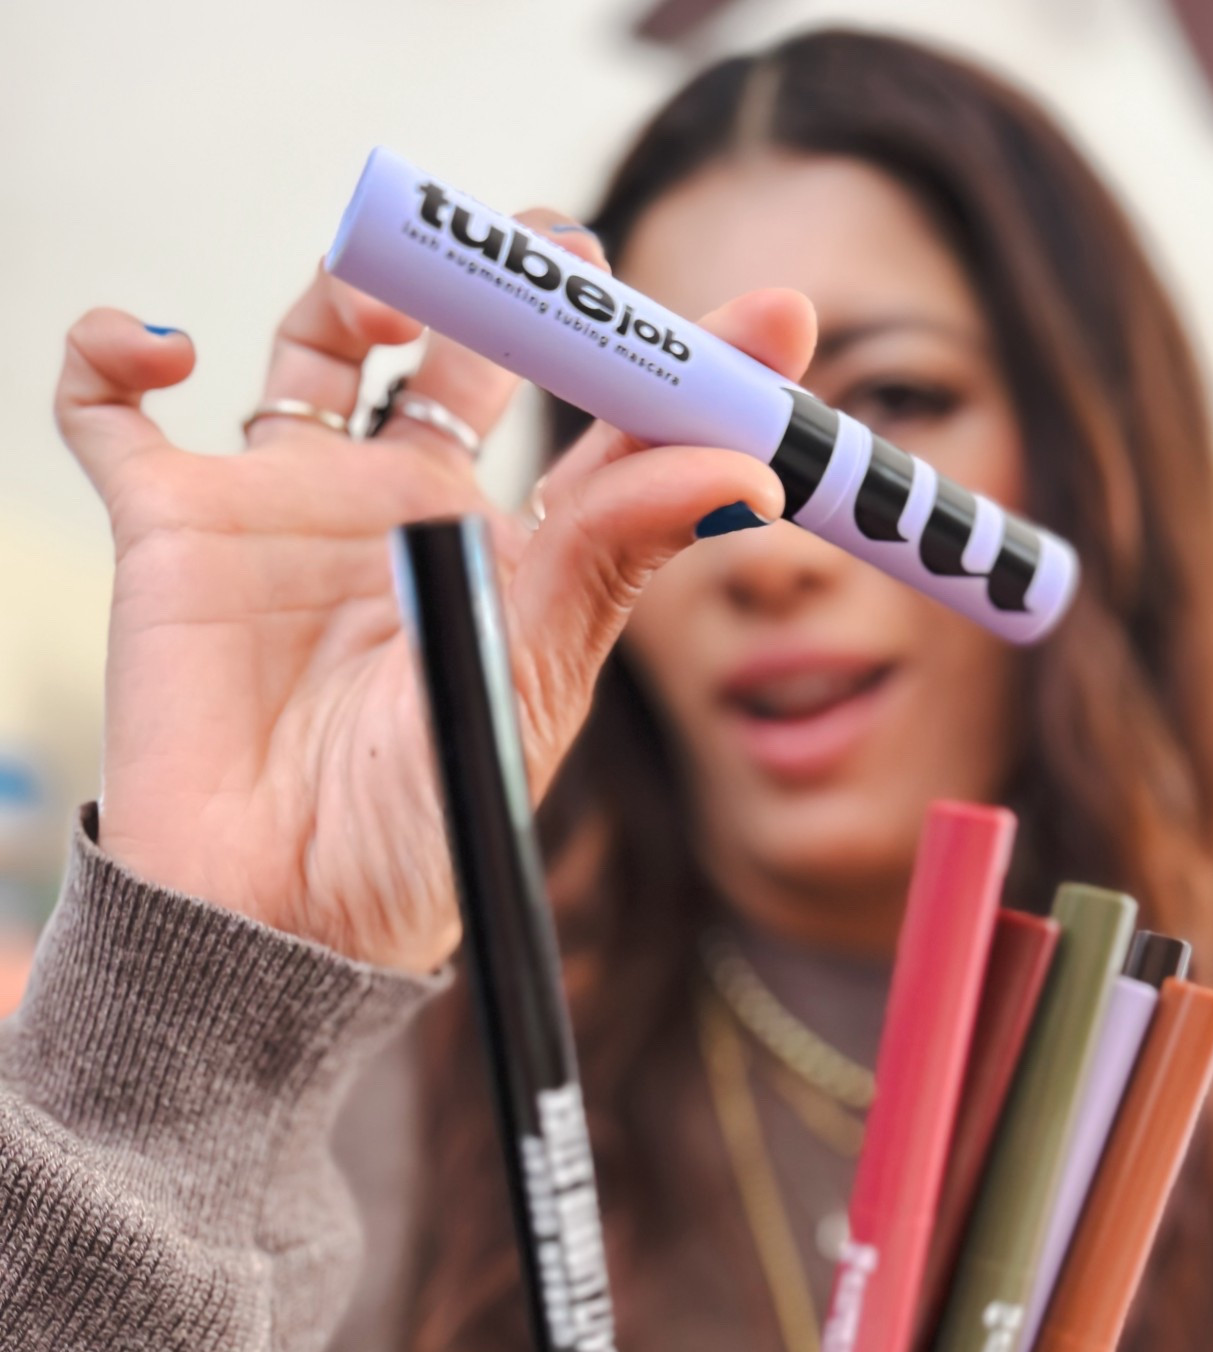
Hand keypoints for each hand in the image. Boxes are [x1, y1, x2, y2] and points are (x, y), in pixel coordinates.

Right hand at [56, 234, 808, 970]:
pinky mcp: (173, 527)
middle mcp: (404, 515)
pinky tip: (164, 349)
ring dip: (350, 287)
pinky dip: (111, 352)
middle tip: (556, 246)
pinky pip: (113, 410)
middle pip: (462, 354)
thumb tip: (745, 463)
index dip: (676, 367)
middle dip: (508, 283)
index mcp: (507, 559)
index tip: (775, 309)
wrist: (272, 919)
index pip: (603, 435)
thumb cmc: (413, 835)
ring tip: (380, 296)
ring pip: (314, 344)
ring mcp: (289, 509)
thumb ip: (608, 564)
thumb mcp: (523, 690)